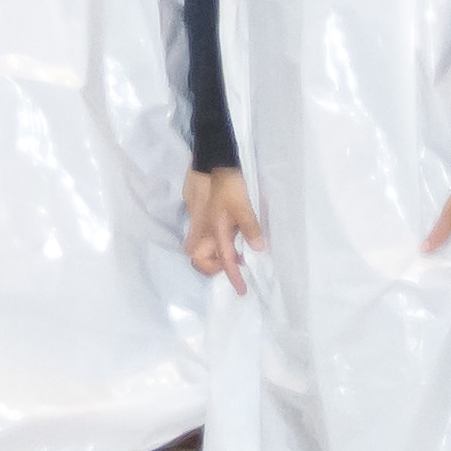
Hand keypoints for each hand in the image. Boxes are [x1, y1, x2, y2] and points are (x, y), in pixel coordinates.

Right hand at [182, 165, 262, 286]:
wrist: (208, 160)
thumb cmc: (227, 183)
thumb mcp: (243, 205)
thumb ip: (250, 227)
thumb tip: (258, 250)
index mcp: (214, 231)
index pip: (224, 261)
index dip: (233, 277)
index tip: (242, 291)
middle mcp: (201, 231)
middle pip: (200, 260)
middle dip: (213, 267)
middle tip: (231, 263)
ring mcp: (195, 222)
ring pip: (197, 249)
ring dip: (211, 255)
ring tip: (230, 249)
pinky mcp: (193, 213)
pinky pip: (198, 236)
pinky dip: (209, 241)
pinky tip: (221, 230)